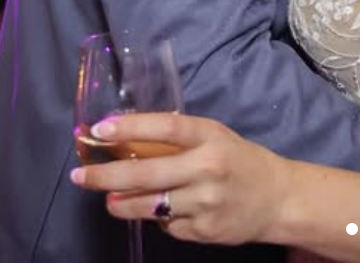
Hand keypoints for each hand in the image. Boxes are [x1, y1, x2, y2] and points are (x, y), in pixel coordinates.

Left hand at [70, 112, 290, 246]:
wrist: (278, 199)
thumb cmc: (239, 161)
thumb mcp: (214, 138)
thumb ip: (178, 139)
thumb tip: (127, 139)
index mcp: (211, 137)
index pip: (166, 128)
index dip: (130, 127)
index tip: (100, 129)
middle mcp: (208, 169)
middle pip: (147, 173)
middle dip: (107, 176)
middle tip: (81, 177)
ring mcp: (206, 203)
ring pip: (150, 206)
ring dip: (122, 203)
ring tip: (110, 201)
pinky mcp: (204, 231)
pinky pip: (168, 225)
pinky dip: (159, 218)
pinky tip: (164, 211)